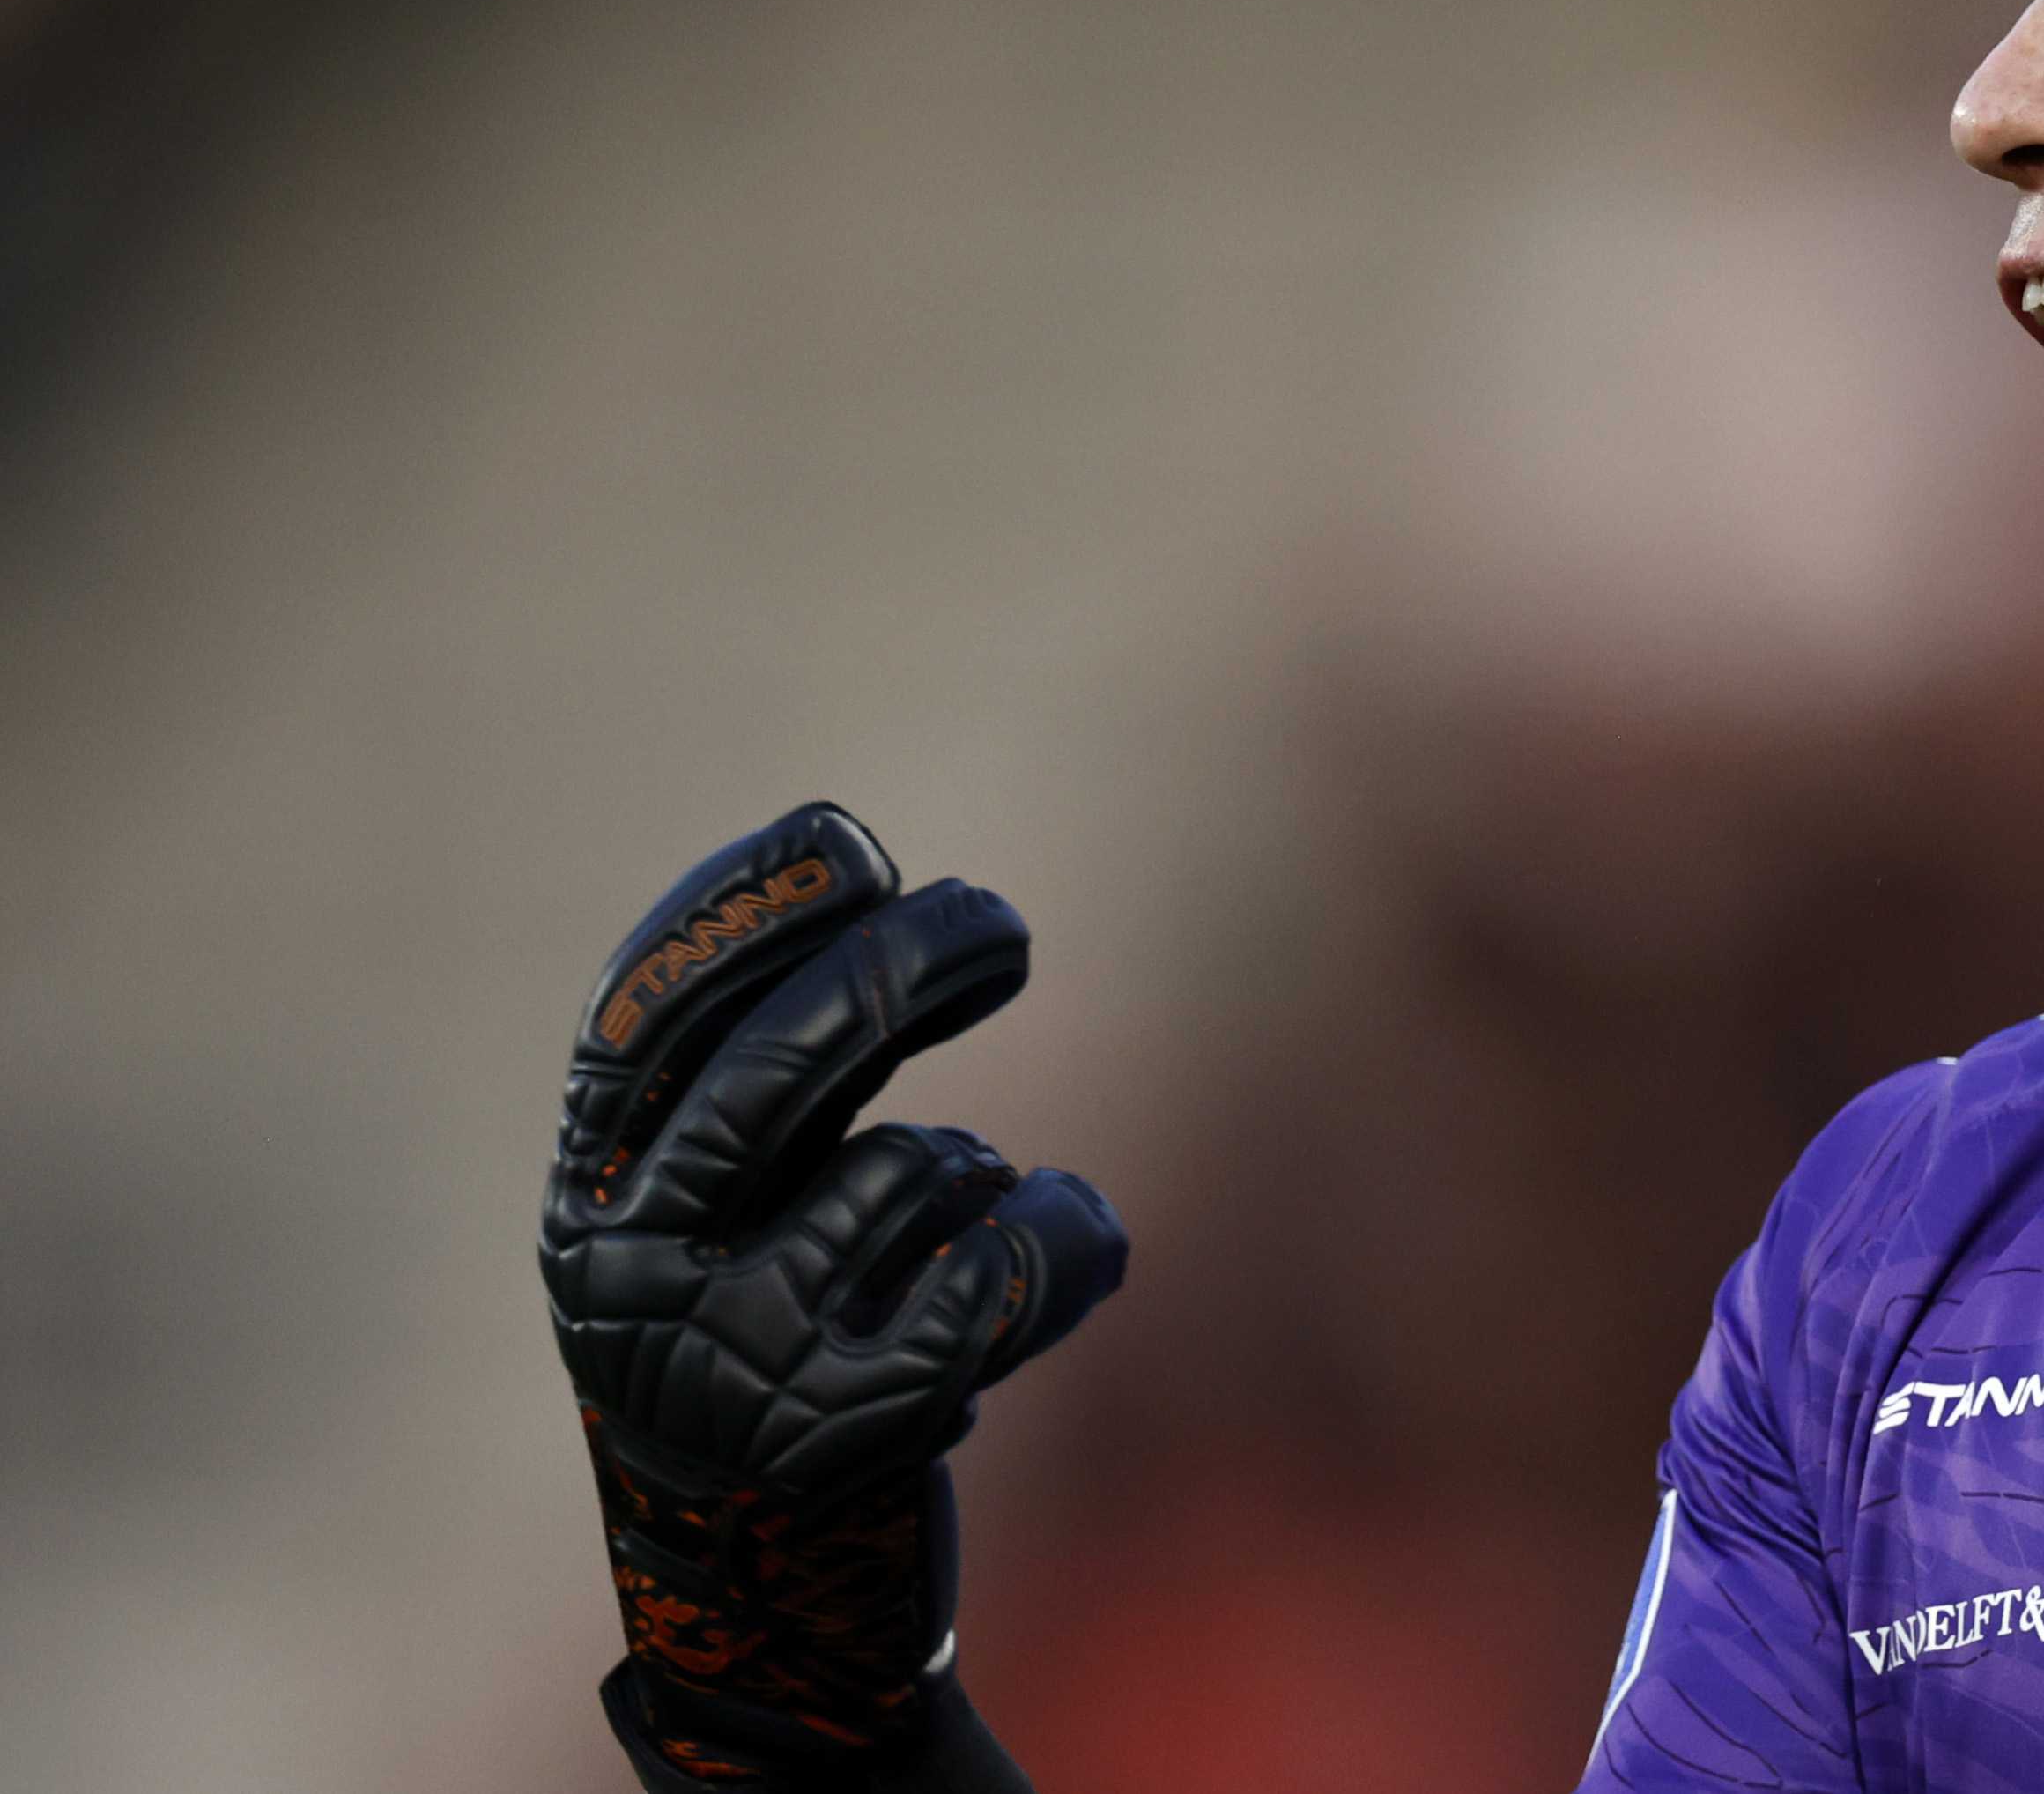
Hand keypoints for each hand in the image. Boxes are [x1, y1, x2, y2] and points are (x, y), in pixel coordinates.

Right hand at [540, 804, 1126, 1787]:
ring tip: (965, 1223)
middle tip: (999, 920)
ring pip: (910, 1170)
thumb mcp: (726, 1206)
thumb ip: (773, 1062)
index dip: (740, 912)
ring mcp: (732, 1360)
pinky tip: (1072, 1231)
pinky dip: (1062, 1234)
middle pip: (775, 1071)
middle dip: (899, 968)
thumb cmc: (771, 1344)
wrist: (767, 1592)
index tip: (846, 834)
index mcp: (587, 1203)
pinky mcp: (844, 1434)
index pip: (640, 1024)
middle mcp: (633, 1277)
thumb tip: (861, 867)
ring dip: (977, 1172)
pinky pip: (997, 1273)